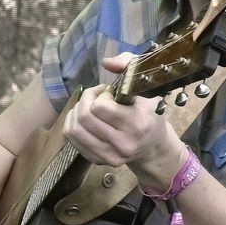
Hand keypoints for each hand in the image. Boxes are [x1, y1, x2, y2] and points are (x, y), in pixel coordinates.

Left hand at [61, 53, 184, 187]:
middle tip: (96, 97)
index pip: (100, 107)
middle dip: (85, 100)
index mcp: (137, 124)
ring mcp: (110, 156)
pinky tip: (84, 118)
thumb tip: (107, 63)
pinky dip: (73, 123)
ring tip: (88, 107)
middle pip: (85, 117)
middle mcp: (124, 144)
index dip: (101, 95)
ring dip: (77, 111)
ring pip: (74, 129)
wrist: (153, 147)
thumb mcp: (146, 86)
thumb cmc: (148, 113)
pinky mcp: (98, 161)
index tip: (110, 93)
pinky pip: (72, 139)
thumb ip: (129, 65)